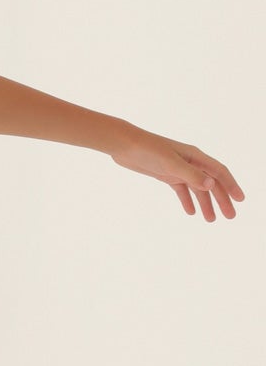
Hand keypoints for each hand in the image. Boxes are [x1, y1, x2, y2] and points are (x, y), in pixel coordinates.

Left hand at [111, 127, 244, 220]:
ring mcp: (178, 168)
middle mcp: (190, 162)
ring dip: (205, 203)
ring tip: (211, 220)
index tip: (240, 200)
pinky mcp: (166, 174)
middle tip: (230, 216)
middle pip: (211, 183)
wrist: (125, 145)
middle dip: (221, 199)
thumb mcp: (170, 163)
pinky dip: (187, 200)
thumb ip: (191, 174)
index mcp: (195, 156)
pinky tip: (190, 212)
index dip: (231, 186)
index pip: (219, 172)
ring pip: (197, 188)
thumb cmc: (148, 150)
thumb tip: (211, 185)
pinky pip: (181, 189)